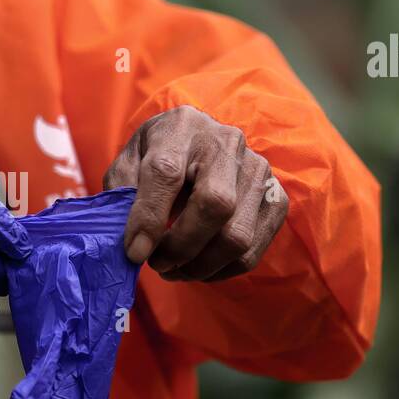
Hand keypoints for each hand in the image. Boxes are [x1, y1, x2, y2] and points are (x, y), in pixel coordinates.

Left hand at [103, 106, 287, 280]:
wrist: (198, 143)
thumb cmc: (157, 157)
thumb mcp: (128, 165)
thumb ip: (123, 196)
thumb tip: (132, 243)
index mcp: (181, 127)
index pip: (166, 172)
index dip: (149, 218)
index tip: (135, 252)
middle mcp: (227, 142)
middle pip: (215, 205)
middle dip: (180, 247)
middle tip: (156, 263)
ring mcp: (258, 170)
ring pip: (236, 236)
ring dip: (199, 266)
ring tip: (174, 269)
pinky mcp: (276, 197)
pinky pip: (252, 251)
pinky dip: (221, 270)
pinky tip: (198, 265)